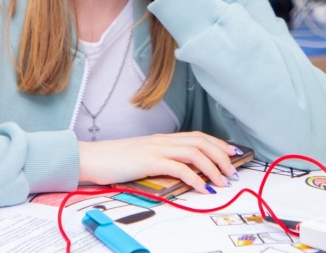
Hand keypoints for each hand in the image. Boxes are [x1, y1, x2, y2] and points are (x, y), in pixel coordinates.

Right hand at [78, 131, 238, 193]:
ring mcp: (156, 149)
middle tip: (234, 171)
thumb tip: (183, 172)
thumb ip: (161, 161)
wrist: (92, 158)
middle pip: (201, 142)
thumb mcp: (142, 158)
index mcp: (162, 139)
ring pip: (194, 152)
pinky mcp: (149, 161)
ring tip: (222, 182)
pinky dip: (194, 178)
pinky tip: (201, 188)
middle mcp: (162, 140)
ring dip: (213, 168)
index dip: (218, 144)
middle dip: (222, 156)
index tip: (233, 153)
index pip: (197, 136)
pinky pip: (178, 167)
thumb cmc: (114, 161)